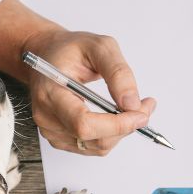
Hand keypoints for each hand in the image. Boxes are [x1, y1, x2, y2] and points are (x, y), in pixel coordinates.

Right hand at [0, 0, 154, 156]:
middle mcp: (47, 117)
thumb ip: (118, 73)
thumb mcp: (98, 46)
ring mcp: (53, 132)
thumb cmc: (68, 51)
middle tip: (145, 107)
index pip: (84, 124)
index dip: (116, 125)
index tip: (140, 114)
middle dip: (126, 127)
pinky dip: (112, 135)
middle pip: (95, 140)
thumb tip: (132, 103)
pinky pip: (95, 147)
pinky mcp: (61, 140)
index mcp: (50, 93)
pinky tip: (116, 117)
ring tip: (132, 109)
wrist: (46, 57)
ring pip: (99, 147)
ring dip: (122, 132)